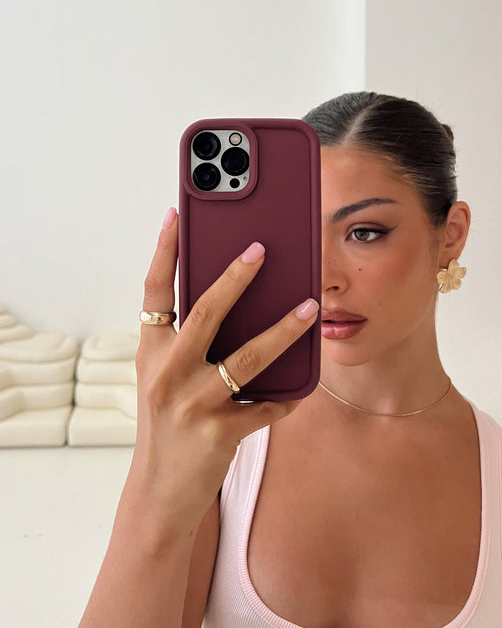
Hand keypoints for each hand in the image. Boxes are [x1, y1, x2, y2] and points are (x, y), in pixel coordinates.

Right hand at [131, 207, 318, 522]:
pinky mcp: (219, 432)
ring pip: (247, 357)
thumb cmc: (166, 425)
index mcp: (152, 352)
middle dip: (235, 278)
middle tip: (262, 249)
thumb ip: (186, 342)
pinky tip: (302, 388)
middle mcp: (168, 372)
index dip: (165, 251)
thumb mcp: (164, 378)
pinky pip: (265, 407)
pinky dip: (287, 396)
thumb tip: (229, 302)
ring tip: (310, 307)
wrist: (159, 490)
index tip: (178, 215)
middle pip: (205, 312)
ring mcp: (193, 403)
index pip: (154, 291)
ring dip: (283, 330)